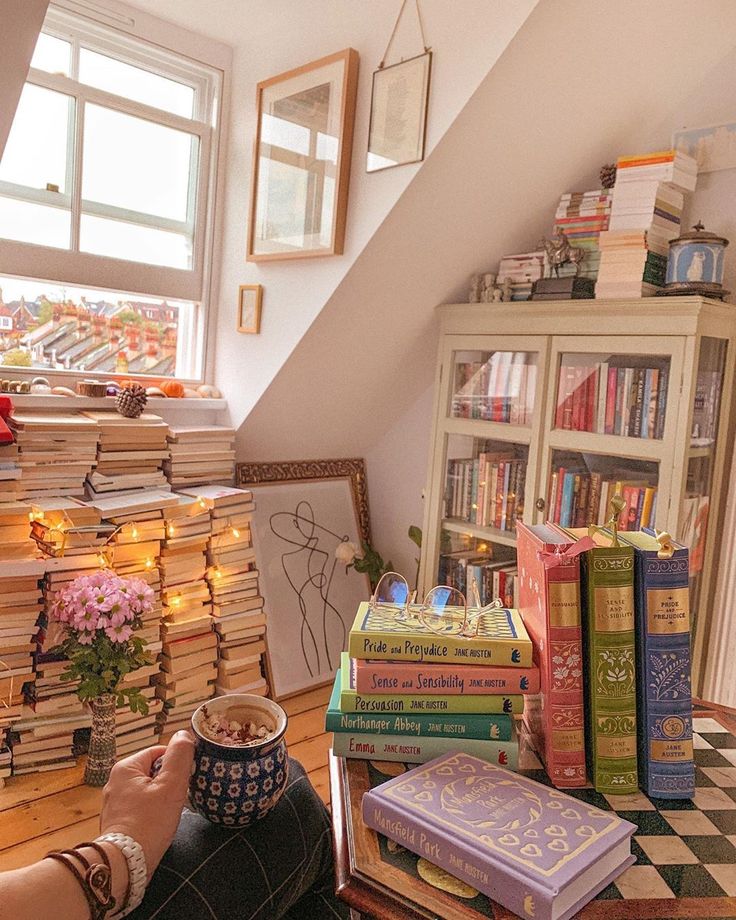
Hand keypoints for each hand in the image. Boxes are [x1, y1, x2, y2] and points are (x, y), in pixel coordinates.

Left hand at [100, 731, 194, 876]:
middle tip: (178, 799)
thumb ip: (179, 756)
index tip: (184, 781)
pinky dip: (150, 812)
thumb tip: (183, 734)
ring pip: (147, 790)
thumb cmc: (149, 822)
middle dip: (168, 783)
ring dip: (160, 799)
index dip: (176, 764)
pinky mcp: (115, 820)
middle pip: (152, 771)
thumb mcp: (171, 785)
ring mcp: (113, 802)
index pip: (159, 752)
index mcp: (125, 767)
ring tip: (168, 814)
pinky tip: (157, 824)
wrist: (124, 864)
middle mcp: (115, 781)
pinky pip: (139, 807)